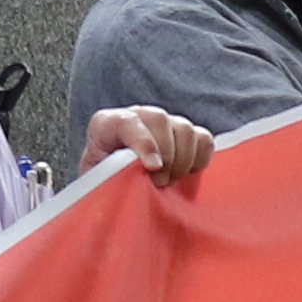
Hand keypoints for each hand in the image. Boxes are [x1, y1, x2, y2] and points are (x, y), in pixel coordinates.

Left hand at [84, 104, 210, 185]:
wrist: (116, 186)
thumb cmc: (104, 186)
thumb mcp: (98, 183)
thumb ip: (109, 178)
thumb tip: (130, 182)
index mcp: (106, 124)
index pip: (127, 122)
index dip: (143, 143)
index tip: (153, 168)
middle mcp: (137, 115)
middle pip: (160, 120)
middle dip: (165, 155)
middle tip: (159, 182)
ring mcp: (164, 123)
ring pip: (184, 129)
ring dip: (182, 160)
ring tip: (170, 181)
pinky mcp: (185, 135)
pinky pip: (204, 139)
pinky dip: (200, 158)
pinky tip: (186, 174)